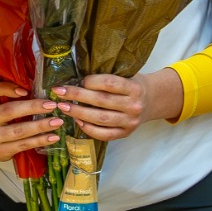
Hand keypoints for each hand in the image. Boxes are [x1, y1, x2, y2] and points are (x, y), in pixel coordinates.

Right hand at [0, 81, 63, 159]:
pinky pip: (23, 145)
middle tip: (52, 105)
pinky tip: (53, 137)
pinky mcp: (1, 151)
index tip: (26, 91)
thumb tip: (30, 88)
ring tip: (57, 122)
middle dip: (32, 108)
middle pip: (9, 111)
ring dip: (40, 126)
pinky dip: (40, 141)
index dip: (7, 89)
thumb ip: (6, 93)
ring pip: (19, 131)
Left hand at [50, 72, 173, 141]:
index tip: (78, 79)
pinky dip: (88, 128)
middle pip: (101, 100)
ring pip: (100, 118)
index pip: (109, 83)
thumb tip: (76, 79)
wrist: (152, 101)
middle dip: (77, 95)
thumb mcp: (126, 76)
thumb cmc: (132, 85)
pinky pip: (104, 134)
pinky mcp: (126, 133)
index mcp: (134, 87)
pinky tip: (77, 121)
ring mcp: (130, 122)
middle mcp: (134, 105)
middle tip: (59, 92)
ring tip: (63, 107)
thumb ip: (108, 78)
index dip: (91, 81)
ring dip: (78, 112)